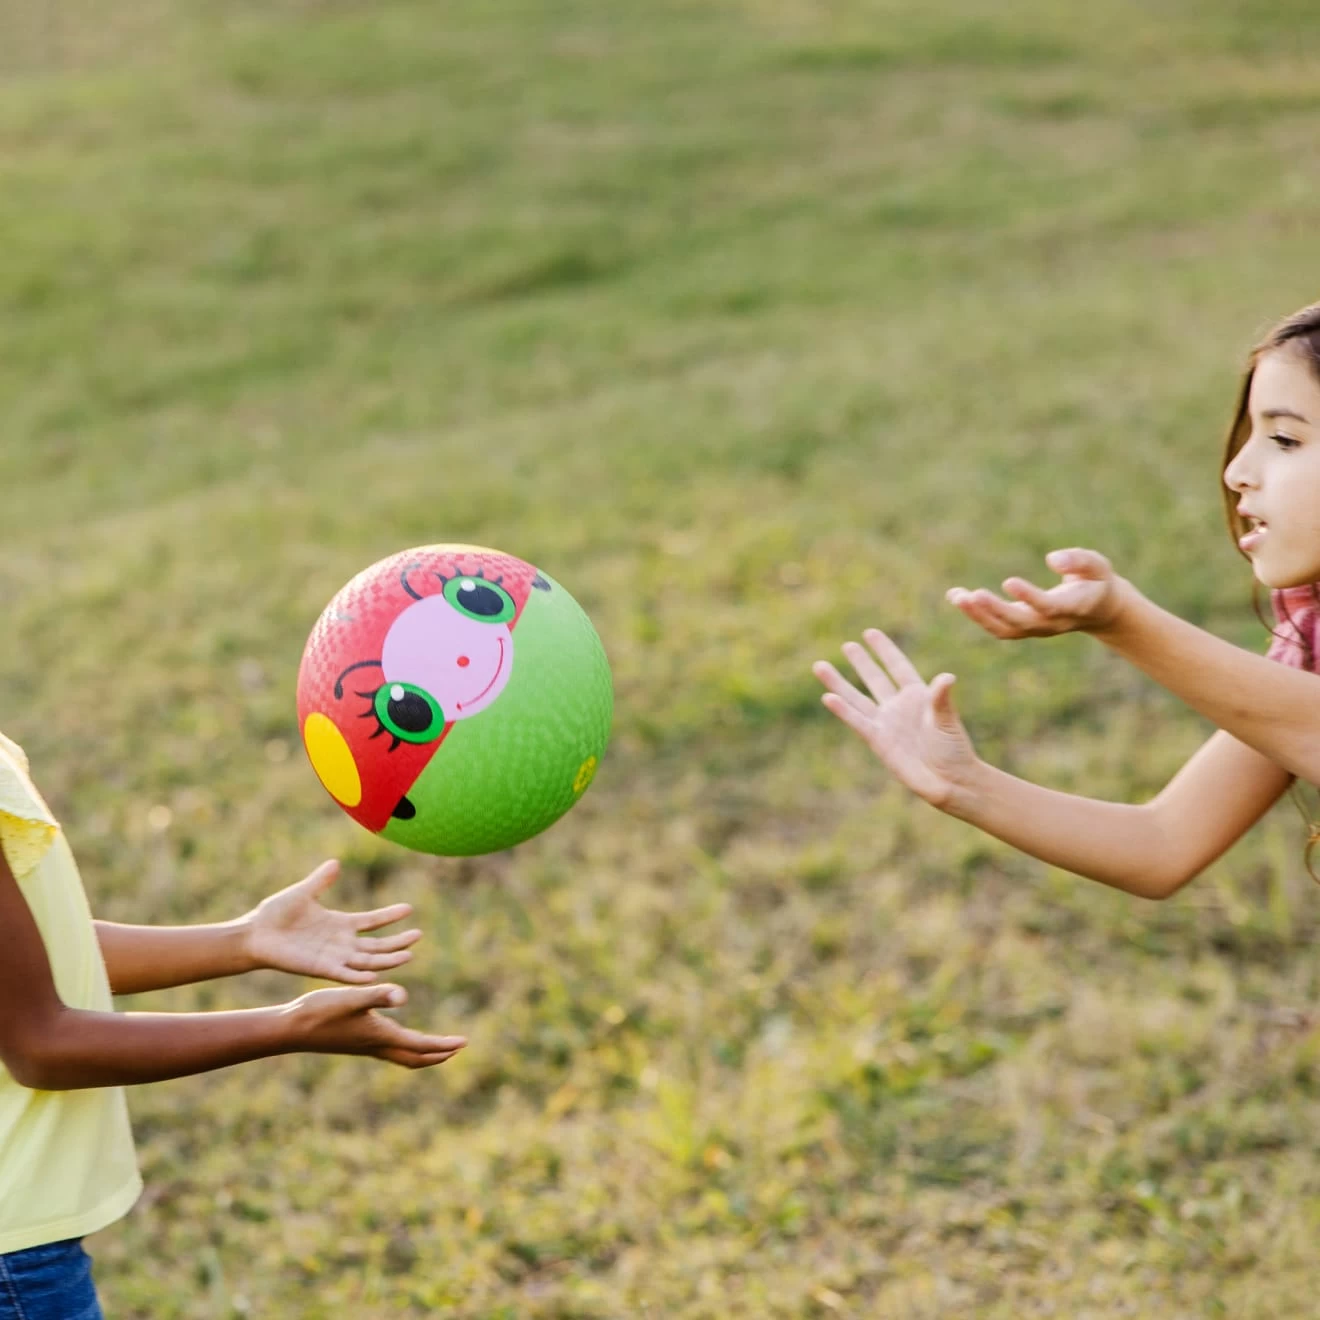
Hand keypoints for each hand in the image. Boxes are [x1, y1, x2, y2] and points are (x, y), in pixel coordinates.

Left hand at [243, 859, 420, 983]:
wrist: (256, 934)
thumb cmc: (276, 913)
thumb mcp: (303, 893)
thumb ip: (321, 881)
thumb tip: (336, 862)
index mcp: (340, 923)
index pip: (372, 921)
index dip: (390, 916)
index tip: (409, 908)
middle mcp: (341, 942)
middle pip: (377, 944)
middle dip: (398, 941)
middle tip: (418, 936)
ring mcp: (333, 956)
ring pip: (367, 960)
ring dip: (387, 960)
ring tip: (409, 955)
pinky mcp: (321, 968)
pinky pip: (345, 973)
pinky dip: (360, 975)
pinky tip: (376, 975)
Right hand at [285, 984, 466, 1068]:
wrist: (289, 1029)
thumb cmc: (319, 1012)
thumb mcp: (351, 997)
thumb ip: (377, 995)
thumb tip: (403, 997)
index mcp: (380, 1035)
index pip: (420, 1045)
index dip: (443, 1045)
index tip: (464, 1043)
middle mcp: (375, 1044)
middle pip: (414, 1057)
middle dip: (437, 1054)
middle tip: (457, 1048)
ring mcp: (364, 1045)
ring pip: (400, 1055)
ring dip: (421, 1052)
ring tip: (435, 1044)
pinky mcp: (354, 1041)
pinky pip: (387, 1049)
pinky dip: (402, 1045)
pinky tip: (396, 1033)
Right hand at [813, 629, 977, 810]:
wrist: (949, 781)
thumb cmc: (954, 749)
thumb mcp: (947, 720)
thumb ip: (941, 698)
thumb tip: (947, 677)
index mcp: (918, 695)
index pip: (897, 666)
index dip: (884, 650)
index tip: (870, 633)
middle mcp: (899, 706)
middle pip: (875, 678)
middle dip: (862, 662)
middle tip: (847, 645)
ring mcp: (886, 722)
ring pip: (857, 697)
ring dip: (839, 682)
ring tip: (820, 665)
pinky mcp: (877, 740)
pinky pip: (857, 720)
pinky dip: (843, 709)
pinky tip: (828, 696)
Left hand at [946, 548, 1125, 638]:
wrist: (1099, 610)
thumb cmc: (1096, 580)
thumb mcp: (1098, 565)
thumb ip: (1079, 560)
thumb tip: (1052, 558)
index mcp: (1073, 607)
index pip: (1048, 606)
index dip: (1029, 597)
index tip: (1008, 582)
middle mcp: (1052, 624)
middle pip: (1021, 623)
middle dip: (995, 610)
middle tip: (972, 595)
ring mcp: (1036, 629)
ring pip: (1004, 630)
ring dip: (979, 615)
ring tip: (956, 596)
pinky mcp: (1023, 628)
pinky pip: (997, 627)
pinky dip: (977, 614)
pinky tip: (958, 597)